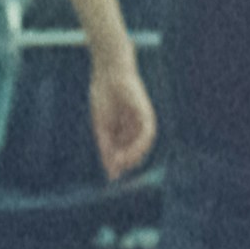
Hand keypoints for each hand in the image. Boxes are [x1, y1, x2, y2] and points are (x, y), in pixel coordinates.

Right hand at [84, 49, 159, 185]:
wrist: (108, 73)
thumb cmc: (103, 96)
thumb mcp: (102, 127)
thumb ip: (107, 148)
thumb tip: (111, 172)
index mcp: (124, 128)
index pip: (124, 152)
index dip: (118, 164)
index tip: (111, 175)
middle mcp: (136, 126)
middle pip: (133, 152)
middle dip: (124, 163)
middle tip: (115, 173)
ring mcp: (142, 121)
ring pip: (142, 147)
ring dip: (131, 158)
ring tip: (119, 165)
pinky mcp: (147, 115)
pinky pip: (147, 136)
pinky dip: (138, 147)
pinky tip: (128, 154)